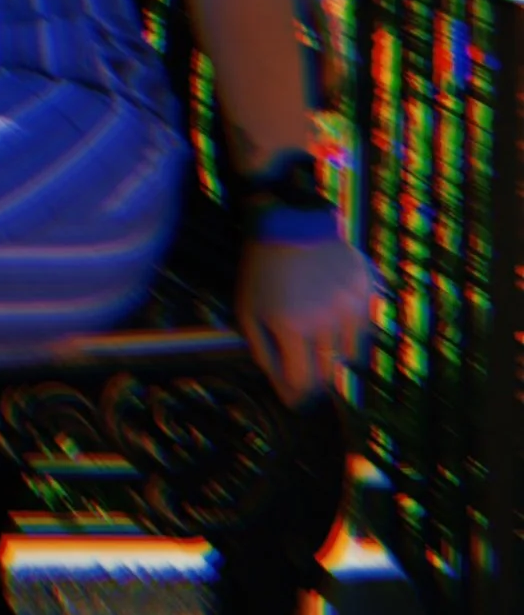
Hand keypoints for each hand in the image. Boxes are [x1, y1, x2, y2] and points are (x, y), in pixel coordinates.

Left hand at [238, 228, 375, 402]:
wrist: (289, 220)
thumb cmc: (262, 269)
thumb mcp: (248, 311)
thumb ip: (265, 355)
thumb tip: (286, 390)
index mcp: (292, 327)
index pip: (304, 382)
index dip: (297, 393)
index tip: (292, 394)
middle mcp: (326, 321)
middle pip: (328, 372)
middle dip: (314, 377)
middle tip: (303, 368)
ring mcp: (350, 306)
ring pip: (350, 355)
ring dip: (333, 354)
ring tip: (316, 334)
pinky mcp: (366, 292)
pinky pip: (365, 330)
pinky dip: (351, 332)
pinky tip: (333, 316)